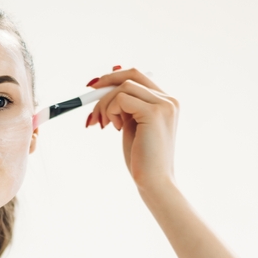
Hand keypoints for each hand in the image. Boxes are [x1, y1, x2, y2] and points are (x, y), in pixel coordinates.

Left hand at [86, 67, 178, 194]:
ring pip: (123, 87)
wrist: (154, 182)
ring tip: (103, 124)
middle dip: (106, 81)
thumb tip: (106, 83)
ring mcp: (164, 105)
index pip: (139, 76)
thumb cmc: (142, 159)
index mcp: (166, 102)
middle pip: (132, 74)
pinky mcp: (154, 112)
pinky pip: (121, 98)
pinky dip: (110, 110)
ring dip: (105, 103)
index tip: (95, 87)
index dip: (114, 77)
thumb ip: (125, 105)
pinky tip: (114, 128)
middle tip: (88, 92)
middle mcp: (169, 100)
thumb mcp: (131, 125)